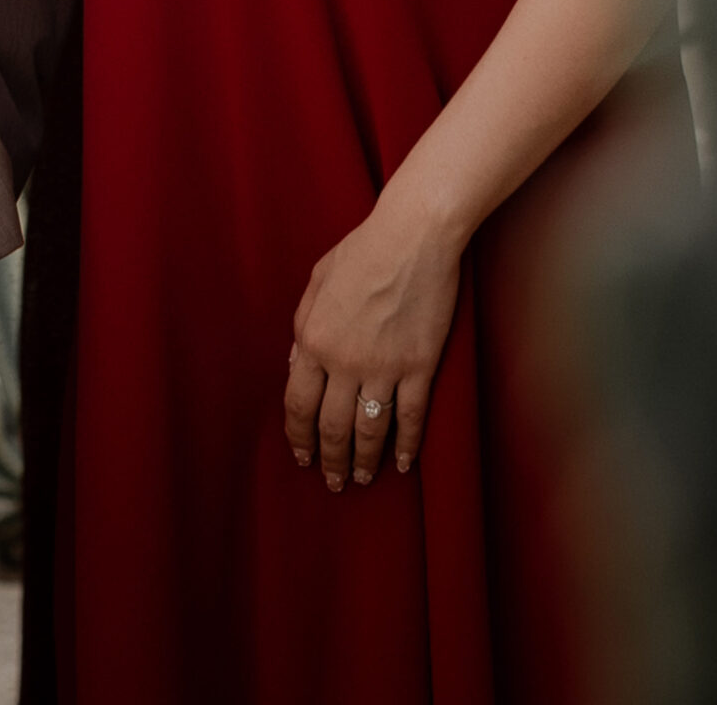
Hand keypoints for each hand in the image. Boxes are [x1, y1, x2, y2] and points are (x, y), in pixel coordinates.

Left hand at [284, 196, 460, 490]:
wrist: (413, 235)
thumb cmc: (362, 250)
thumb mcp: (316, 282)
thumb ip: (303, 325)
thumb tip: (298, 364)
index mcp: (312, 339)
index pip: (298, 404)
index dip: (299, 436)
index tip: (303, 455)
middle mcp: (344, 361)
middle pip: (332, 427)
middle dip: (330, 460)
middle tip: (334, 481)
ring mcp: (383, 367)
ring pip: (369, 432)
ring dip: (364, 461)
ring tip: (362, 479)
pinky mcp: (418, 367)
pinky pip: (410, 419)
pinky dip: (407, 446)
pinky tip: (404, 463)